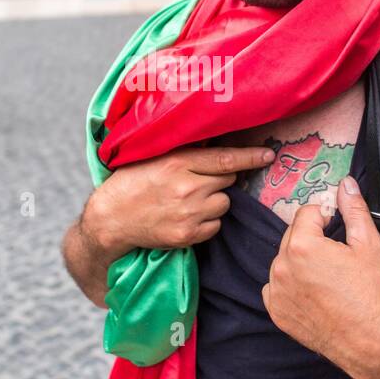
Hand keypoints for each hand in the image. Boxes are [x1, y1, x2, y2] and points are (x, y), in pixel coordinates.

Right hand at [83, 144, 274, 259]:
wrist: (110, 218)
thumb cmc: (131, 182)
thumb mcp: (154, 157)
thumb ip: (185, 152)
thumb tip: (216, 142)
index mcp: (178, 162)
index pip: (226, 159)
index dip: (251, 157)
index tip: (269, 155)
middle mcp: (187, 187)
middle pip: (228, 180)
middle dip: (222, 178)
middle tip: (201, 180)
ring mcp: (188, 213)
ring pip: (224, 204)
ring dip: (215, 201)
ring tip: (190, 200)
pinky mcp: (187, 235)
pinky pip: (215, 226)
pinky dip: (207, 222)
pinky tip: (187, 216)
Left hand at [263, 175, 379, 378]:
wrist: (367, 341)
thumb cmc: (370, 294)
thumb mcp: (368, 245)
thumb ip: (353, 209)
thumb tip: (345, 184)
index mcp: (302, 245)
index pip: (306, 213)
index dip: (325, 217)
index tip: (338, 230)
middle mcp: (281, 266)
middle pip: (292, 234)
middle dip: (311, 238)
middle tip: (336, 257)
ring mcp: (275, 290)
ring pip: (284, 260)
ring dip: (299, 261)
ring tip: (326, 277)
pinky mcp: (275, 310)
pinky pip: (277, 286)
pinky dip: (290, 284)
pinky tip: (313, 292)